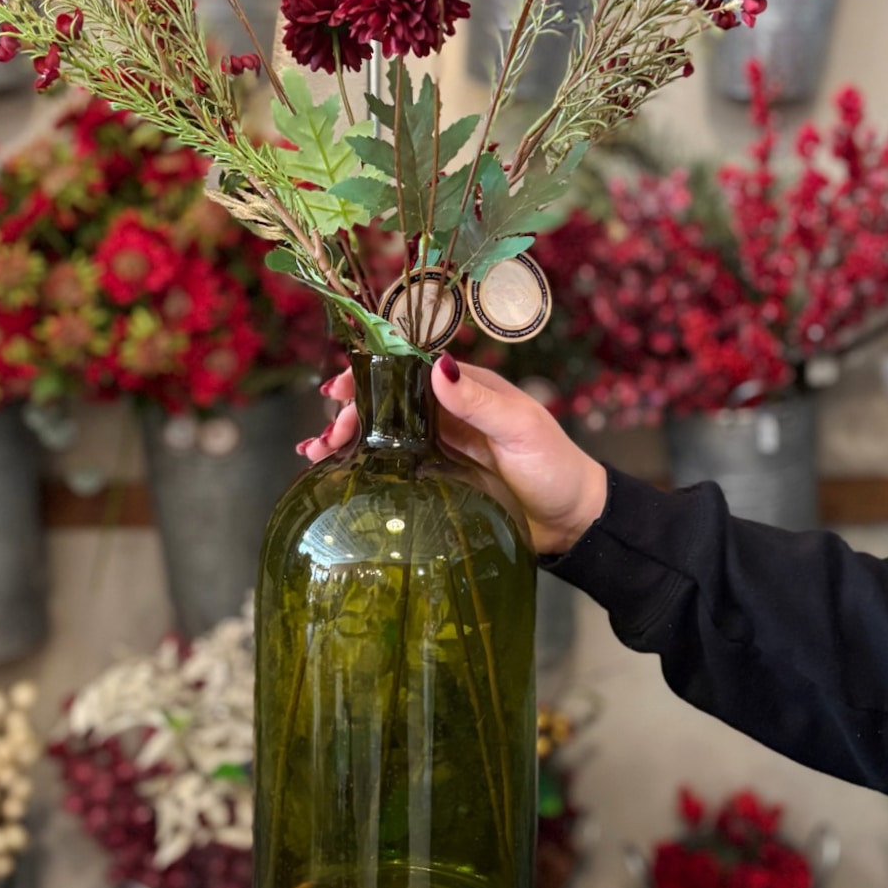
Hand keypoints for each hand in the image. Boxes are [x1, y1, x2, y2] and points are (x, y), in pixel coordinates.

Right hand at [305, 356, 607, 553]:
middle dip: (350, 413)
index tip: (341, 388)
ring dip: (346, 439)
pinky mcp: (433, 481)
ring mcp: (436, 448)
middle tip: (328, 434)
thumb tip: (438, 365)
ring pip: (381, 435)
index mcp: (465, 388)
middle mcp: (445, 413)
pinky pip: (391, 468)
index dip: (371, 375)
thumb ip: (479, 401)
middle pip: (385, 402)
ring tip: (316, 453)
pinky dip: (360, 466)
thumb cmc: (554, 466)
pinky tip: (333, 473)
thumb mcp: (521, 428)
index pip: (407, 369)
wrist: (571, 521)